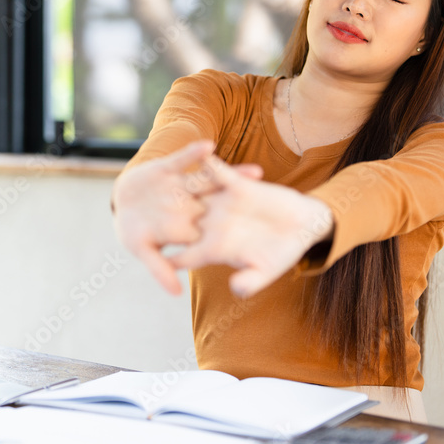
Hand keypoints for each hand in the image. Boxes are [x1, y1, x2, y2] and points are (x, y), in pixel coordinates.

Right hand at [113, 141, 264, 294]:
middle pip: (224, 205)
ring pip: (212, 181)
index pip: (218, 234)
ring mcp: (181, 186)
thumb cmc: (132, 232)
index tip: (268, 242)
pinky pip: (184, 160)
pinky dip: (194, 153)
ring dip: (233, 176)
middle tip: (276, 204)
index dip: (242, 237)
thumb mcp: (143, 251)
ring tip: (257, 172)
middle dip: (248, 205)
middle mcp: (191, 206)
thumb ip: (159, 269)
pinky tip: (209, 146)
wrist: (119, 202)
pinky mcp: (168, 168)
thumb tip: (177, 294)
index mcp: (189, 227)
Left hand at [168, 154, 334, 297]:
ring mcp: (223, 204)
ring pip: (195, 195)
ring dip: (181, 187)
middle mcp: (214, 225)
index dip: (171, 259)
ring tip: (161, 180)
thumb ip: (251, 280)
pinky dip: (209, 163)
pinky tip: (199, 153)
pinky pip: (218, 172)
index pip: (187, 256)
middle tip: (140, 216)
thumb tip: (237, 289)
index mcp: (216, 248)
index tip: (154, 259)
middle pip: (182, 222)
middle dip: (164, 219)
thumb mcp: (267, 270)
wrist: (302, 227)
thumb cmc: (283, 253)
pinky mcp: (238, 185)